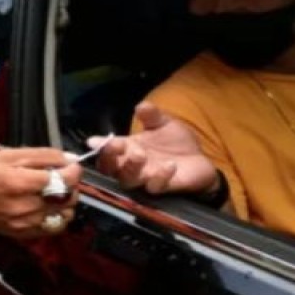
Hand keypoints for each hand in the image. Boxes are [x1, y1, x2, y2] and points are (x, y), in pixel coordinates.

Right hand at [0, 148, 81, 238]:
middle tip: (61, 175)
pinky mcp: (23, 233)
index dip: (75, 170)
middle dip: (71, 184)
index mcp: (20, 182)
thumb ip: (40, 155)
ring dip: (66, 201)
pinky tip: (47, 205)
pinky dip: (57, 216)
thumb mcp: (6, 155)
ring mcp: (25, 223)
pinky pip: (54, 227)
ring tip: (54, 191)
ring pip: (65, 215)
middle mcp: (25, 206)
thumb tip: (68, 158)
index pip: (65, 179)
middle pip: (69, 198)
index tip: (72, 164)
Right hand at [94, 103, 216, 195]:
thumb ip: (152, 115)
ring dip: (131, 168)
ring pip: (128, 181)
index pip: (107, 151)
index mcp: (127, 149)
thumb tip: (140, 106)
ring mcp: (146, 179)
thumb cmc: (176, 141)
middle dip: (110, 158)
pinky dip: (160, 176)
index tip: (95, 141)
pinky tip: (170, 165)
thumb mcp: (163, 122)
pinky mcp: (163, 188)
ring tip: (140, 154)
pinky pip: (155, 187)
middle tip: (119, 146)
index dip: (101, 147)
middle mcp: (132, 166)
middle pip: (111, 169)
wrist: (199, 158)